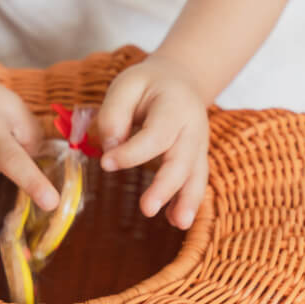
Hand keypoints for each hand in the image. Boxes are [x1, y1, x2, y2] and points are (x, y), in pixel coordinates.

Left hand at [94, 55, 209, 228]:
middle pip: (181, 160)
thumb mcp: (126, 84)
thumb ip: (114, 113)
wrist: (181, 80)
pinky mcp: (196, 159)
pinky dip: (188, 201)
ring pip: (196, 175)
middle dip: (165, 186)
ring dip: (187, 201)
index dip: (132, 152)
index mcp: (175, 106)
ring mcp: (198, 146)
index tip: (106, 163)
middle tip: (147, 208)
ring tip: (178, 223)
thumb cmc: (149, 84)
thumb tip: (110, 148)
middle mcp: (193, 128)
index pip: (155, 135)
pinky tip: (175, 220)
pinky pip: (195, 182)